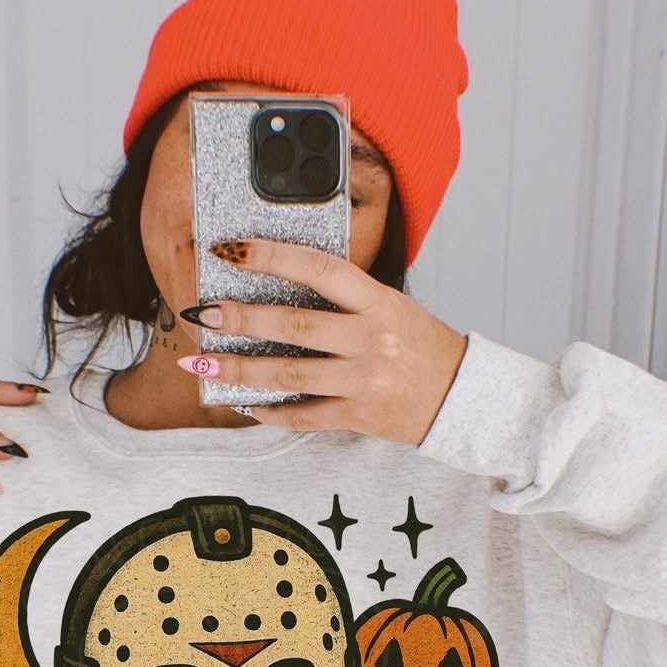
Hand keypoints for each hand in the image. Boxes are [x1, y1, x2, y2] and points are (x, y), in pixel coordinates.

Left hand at [177, 238, 466, 444]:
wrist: (462, 397)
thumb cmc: (422, 346)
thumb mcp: (391, 307)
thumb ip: (345, 298)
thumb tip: (279, 287)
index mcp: (379, 302)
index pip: (319, 269)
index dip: (272, 257)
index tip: (234, 250)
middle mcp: (371, 340)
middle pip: (295, 326)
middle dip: (243, 319)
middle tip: (206, 313)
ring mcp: (364, 381)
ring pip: (290, 374)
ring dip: (240, 369)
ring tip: (203, 363)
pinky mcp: (358, 416)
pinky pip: (304, 415)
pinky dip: (271, 411)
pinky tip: (245, 403)